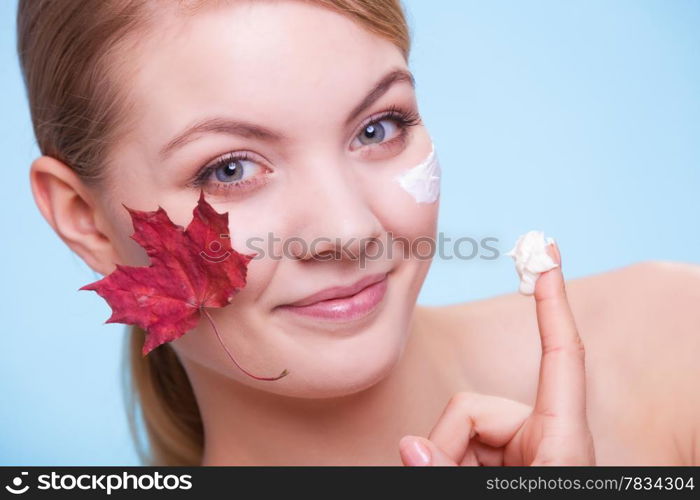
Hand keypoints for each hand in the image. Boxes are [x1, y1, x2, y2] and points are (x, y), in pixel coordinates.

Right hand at [399, 240, 595, 465]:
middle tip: (449, 478)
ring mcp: (520, 447)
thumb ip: (450, 467)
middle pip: (473, 404)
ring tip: (457, 484)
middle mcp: (540, 433)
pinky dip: (446, 459)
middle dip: (450, 440)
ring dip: (446, 454)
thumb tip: (409, 445)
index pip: (561, 353)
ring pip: (460, 422)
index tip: (547, 255)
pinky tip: (454, 478)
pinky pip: (456, 441)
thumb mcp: (499, 495)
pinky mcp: (502, 460)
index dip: (553, 302)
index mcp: (561, 435)